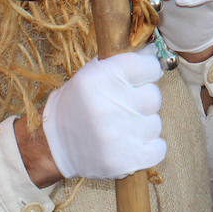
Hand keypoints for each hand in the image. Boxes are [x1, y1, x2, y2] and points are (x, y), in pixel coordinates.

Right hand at [39, 52, 165, 179]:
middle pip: (154, 96)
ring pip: (155, 123)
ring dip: (142, 125)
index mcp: (101, 78)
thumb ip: (122, 62)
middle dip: (142, 100)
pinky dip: (148, 148)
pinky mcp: (127, 160)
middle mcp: (111, 104)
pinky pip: (158, 148)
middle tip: (124, 106)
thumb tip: (154, 51)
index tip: (141, 76)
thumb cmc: (76, 105)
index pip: (148, 65)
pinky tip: (130, 144)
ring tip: (121, 127)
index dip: (147, 70)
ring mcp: (121, 135)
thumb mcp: (90, 75)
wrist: (53, 146)